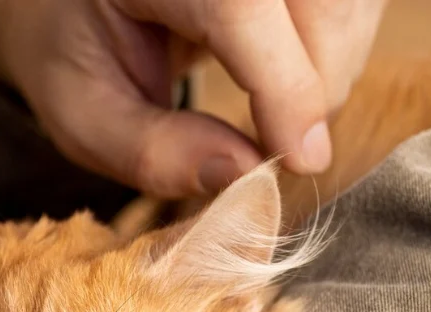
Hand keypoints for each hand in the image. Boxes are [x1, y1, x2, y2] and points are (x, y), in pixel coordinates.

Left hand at [0, 0, 388, 197]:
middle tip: (273, 147)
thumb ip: (150, 151)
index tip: (298, 160)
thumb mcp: (84, 115)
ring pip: (349, 7)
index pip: (241, 7)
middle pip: (317, 7)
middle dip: (312, 91)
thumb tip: (244, 176)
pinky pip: (353, 5)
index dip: (283, 85)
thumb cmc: (77, 56)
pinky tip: (284, 81)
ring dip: (328, 76)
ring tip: (270, 115)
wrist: (77, 4)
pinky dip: (333, 55)